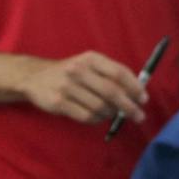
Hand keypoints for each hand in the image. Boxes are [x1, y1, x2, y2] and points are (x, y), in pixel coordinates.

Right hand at [22, 52, 147, 124]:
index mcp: (90, 58)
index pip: (118, 73)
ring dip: (111, 114)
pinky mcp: (58, 102)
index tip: (143, 99)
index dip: (134, 87)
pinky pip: (86, 116)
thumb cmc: (70, 73)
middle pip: (112, 92)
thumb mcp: (88, 64)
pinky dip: (97, 120)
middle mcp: (79, 70)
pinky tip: (98, 117)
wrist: (34, 77)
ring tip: (113, 114)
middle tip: (139, 116)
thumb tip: (136, 93)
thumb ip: (110, 75)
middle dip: (129, 106)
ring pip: (100, 107)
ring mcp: (67, 87)